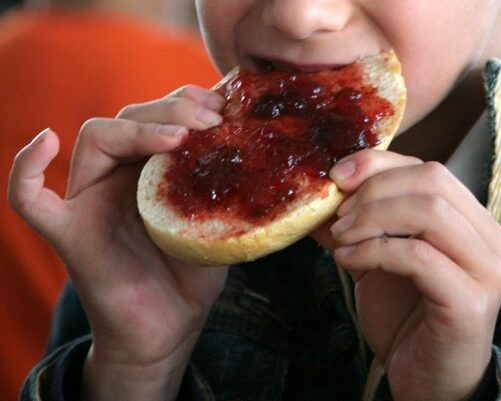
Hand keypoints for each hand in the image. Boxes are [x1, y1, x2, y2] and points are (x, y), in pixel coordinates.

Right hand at [7, 85, 227, 400]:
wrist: (170, 329)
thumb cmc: (192, 274)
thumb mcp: (219, 220)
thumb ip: (227, 186)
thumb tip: (251, 141)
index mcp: (150, 171)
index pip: (158, 116)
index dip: (187, 102)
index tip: (224, 108)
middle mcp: (117, 178)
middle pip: (129, 118)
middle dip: (171, 110)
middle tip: (210, 120)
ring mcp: (91, 203)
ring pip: (95, 139)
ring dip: (136, 129)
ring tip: (179, 137)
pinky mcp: (70, 235)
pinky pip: (31, 200)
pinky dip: (26, 170)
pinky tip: (47, 142)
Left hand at [327, 150, 500, 400]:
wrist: (427, 378)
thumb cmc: (405, 316)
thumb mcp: (377, 257)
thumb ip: (360, 222)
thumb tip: (322, 190)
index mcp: (473, 221)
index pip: (428, 169)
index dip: (378, 164)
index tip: (337, 177)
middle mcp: (490, 238)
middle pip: (432, 180)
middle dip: (373, 190)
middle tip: (338, 215)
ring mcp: (486, 269)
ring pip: (429, 211)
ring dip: (372, 219)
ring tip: (342, 238)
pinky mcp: (470, 301)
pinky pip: (418, 256)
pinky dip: (374, 251)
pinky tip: (348, 261)